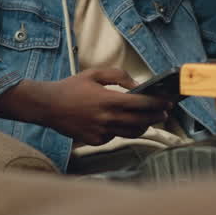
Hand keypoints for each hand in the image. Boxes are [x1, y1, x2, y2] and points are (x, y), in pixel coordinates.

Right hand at [0, 67, 171, 145]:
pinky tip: (122, 123)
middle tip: (164, 113)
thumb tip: (136, 84)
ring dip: (143, 126)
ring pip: (131, 133)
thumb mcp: (94, 74)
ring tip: (149, 120)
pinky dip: (121, 130)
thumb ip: (118, 76)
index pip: (141, 103)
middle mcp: (107, 118)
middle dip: (156, 117)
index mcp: (108, 100)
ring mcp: (101, 131)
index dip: (157, 104)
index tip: (168, 102)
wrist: (47, 106)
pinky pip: (115, 137)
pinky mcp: (95, 140)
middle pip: (141, 121)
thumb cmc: (71, 88)